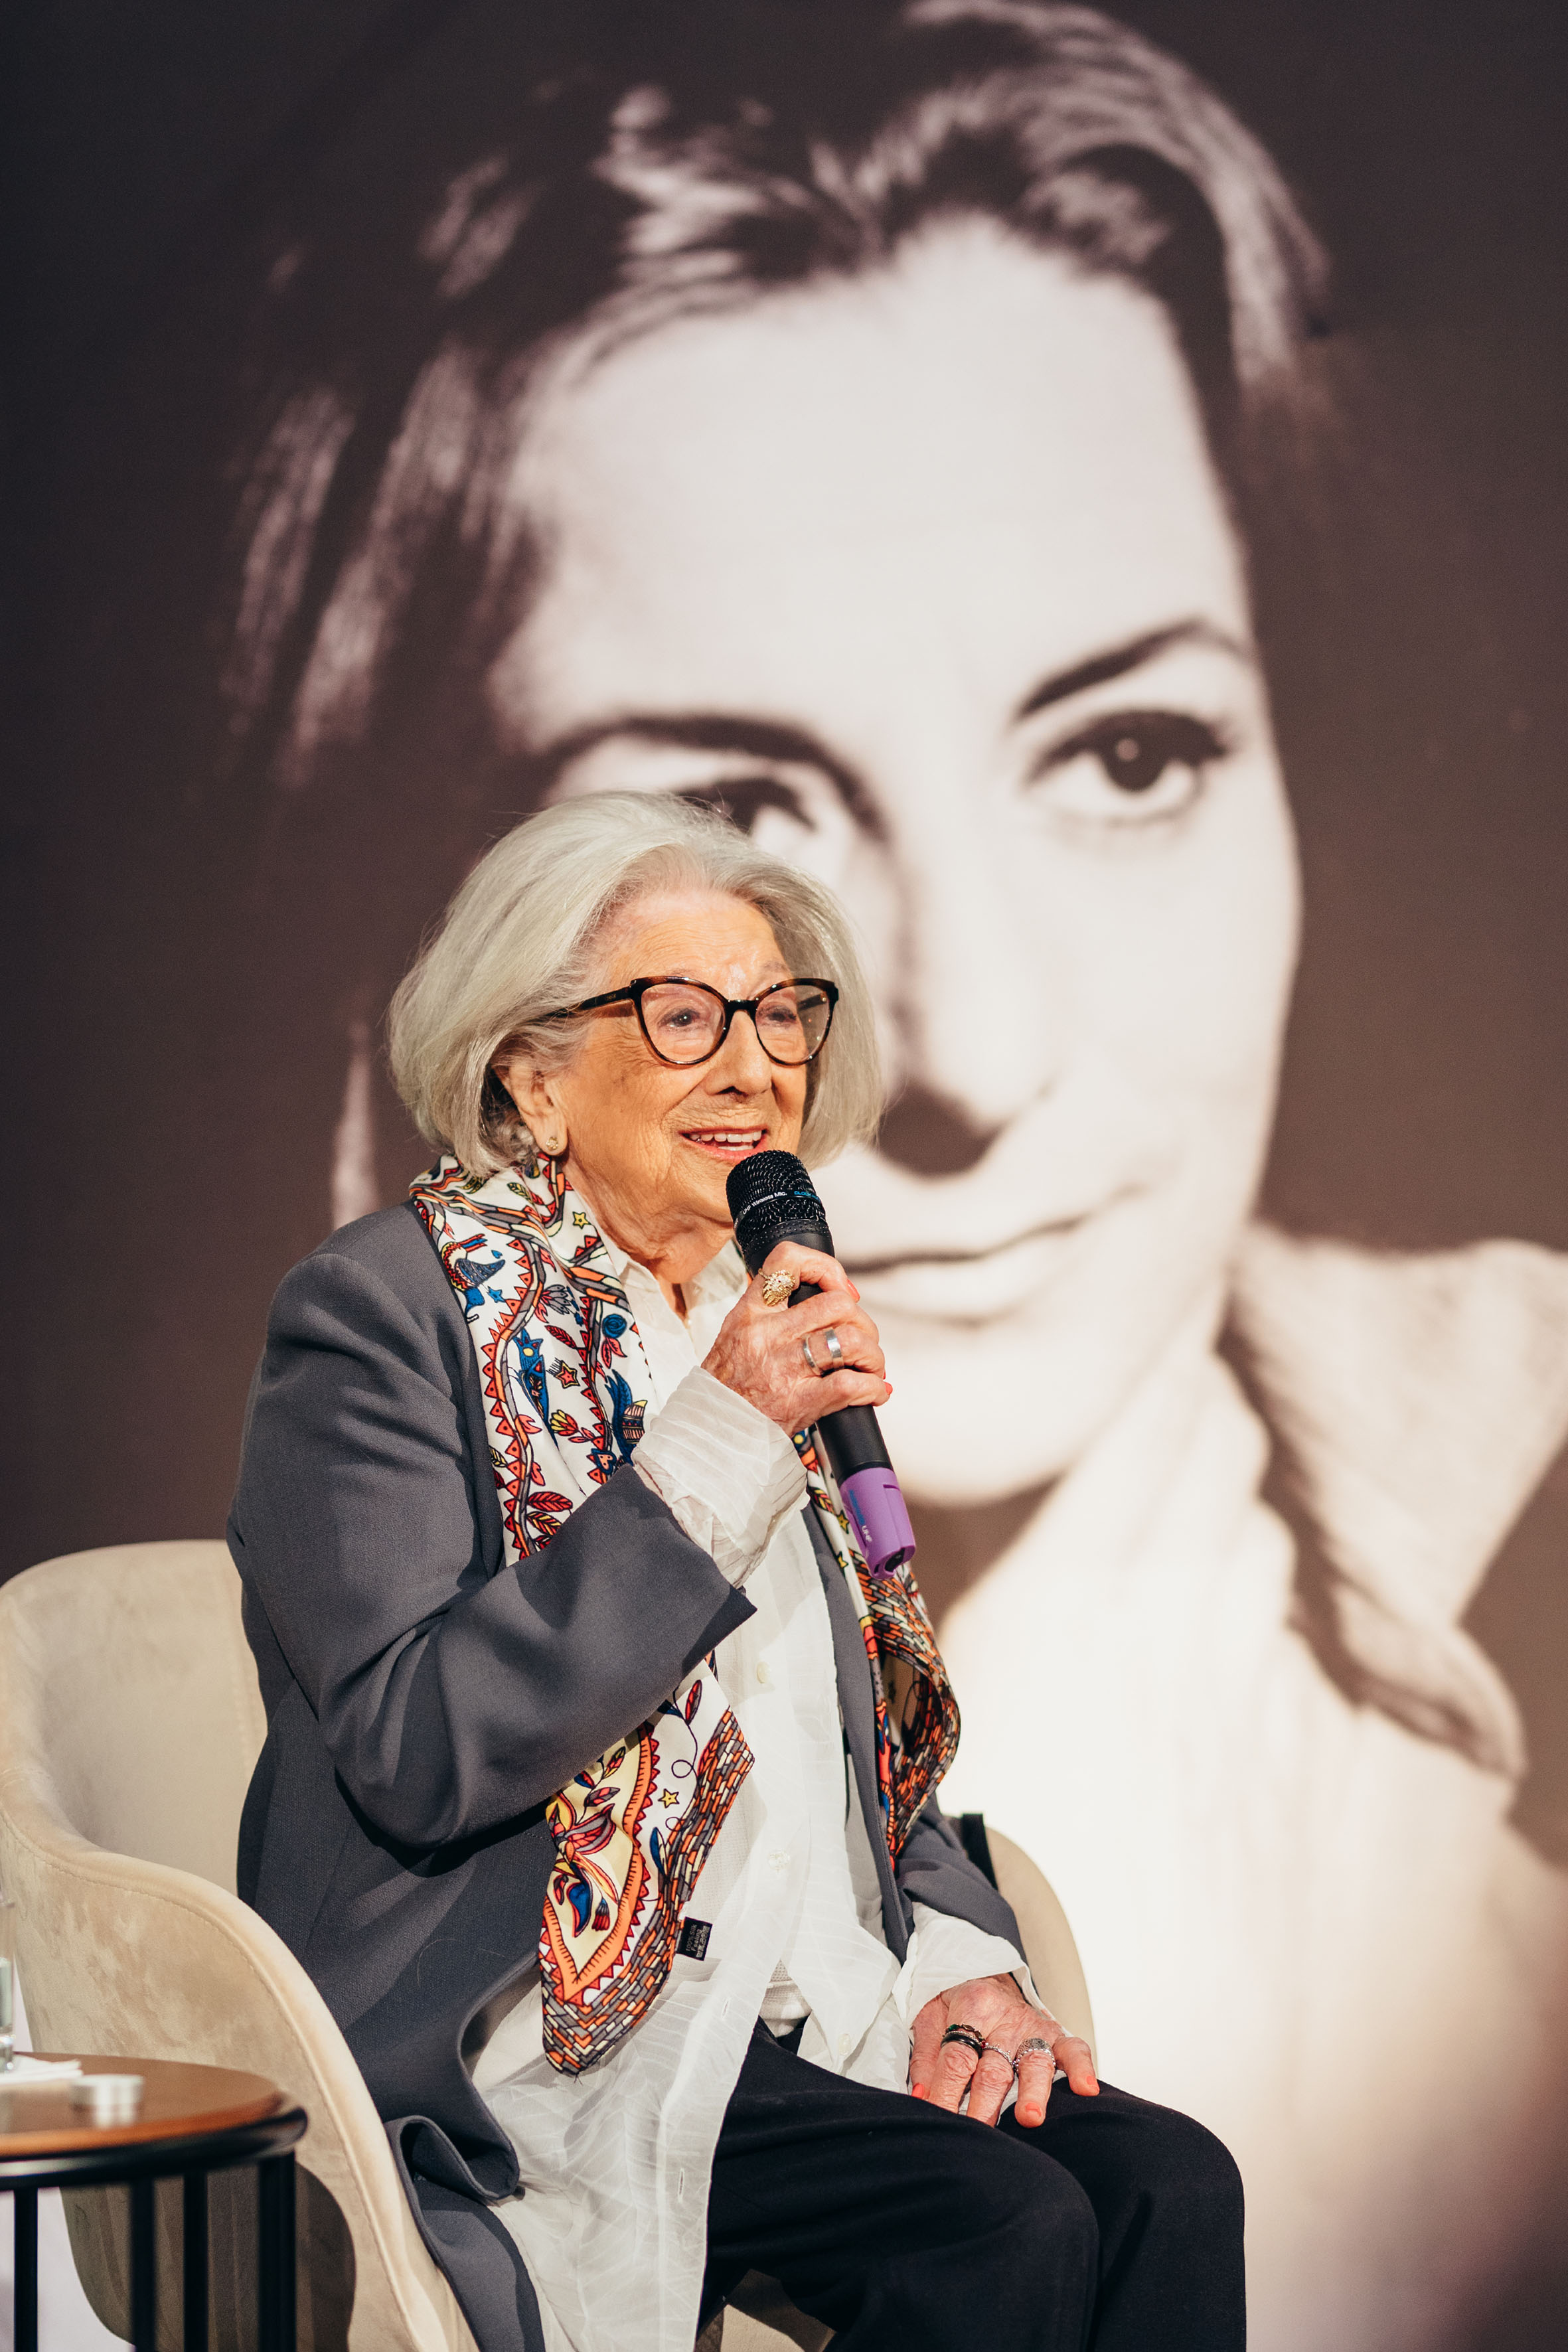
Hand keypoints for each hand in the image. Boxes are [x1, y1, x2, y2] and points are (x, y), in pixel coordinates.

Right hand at [704, 1242, 890, 1433]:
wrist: (710, 1430)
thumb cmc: (727, 1385)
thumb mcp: (737, 1333)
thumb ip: (772, 1313)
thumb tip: (823, 1299)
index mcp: (751, 1313)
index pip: (788, 1262)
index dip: (825, 1268)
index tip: (840, 1288)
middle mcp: (768, 1334)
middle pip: (836, 1304)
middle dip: (862, 1322)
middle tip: (861, 1339)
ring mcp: (784, 1368)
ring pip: (849, 1341)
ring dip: (872, 1355)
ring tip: (869, 1367)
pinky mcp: (799, 1402)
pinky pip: (851, 1385)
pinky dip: (872, 1388)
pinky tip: (872, 1391)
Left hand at [910, 1973, 1098, 2128]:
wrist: (988, 1973)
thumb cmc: (957, 2003)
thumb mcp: (930, 2016)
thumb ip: (925, 2057)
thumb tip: (921, 2098)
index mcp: (971, 2007)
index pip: (956, 2058)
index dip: (946, 2093)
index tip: (938, 2120)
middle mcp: (1005, 2018)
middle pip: (994, 2068)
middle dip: (985, 2104)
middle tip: (977, 2132)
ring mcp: (1033, 2027)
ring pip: (1034, 2063)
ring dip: (1033, 2092)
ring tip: (1029, 2117)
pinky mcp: (1056, 2034)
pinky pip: (1074, 2049)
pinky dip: (1082, 2068)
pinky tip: (1086, 2089)